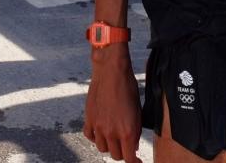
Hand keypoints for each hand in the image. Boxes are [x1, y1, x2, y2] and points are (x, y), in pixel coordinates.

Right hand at [84, 47, 143, 162]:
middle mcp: (111, 132)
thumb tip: (132, 144)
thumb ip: (135, 130)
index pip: (129, 158)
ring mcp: (98, 127)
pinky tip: (101, 130)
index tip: (136, 160)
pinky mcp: (88, 119)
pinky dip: (95, 136)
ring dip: (109, 145)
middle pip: (115, 155)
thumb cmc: (128, 87)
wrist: (111, 71)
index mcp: (127, 131)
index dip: (134, 161)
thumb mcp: (137, 110)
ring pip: (102, 148)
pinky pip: (90, 136)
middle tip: (126, 145)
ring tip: (114, 136)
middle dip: (122, 152)